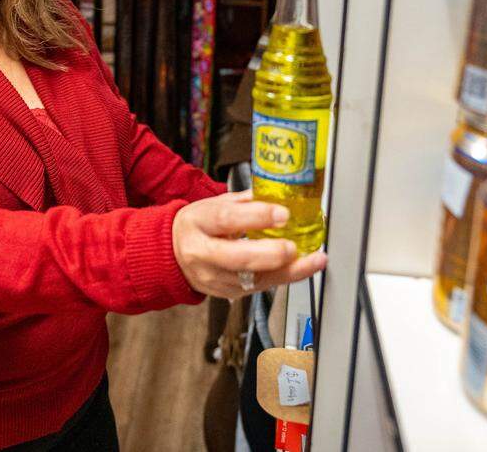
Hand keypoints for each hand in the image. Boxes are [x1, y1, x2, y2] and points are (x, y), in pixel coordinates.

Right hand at [171, 190, 327, 298]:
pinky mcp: (226, 293)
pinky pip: (258, 289)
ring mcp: (213, 277)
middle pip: (237, 258)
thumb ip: (245, 201)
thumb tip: (279, 192)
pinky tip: (300, 269)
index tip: (283, 213)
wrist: (173, 255)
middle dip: (270, 254)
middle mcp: (202, 253)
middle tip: (294, 247)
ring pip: (252, 279)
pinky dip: (282, 278)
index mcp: (198, 222)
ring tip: (313, 261)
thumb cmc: (199, 226)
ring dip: (287, 272)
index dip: (256, 217)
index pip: (226, 220)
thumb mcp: (213, 205)